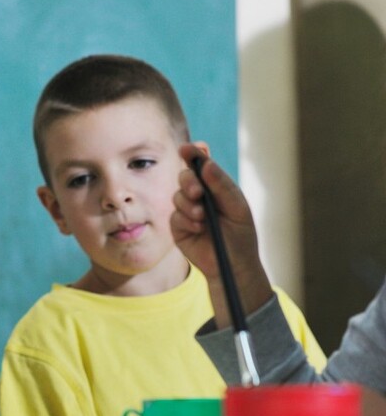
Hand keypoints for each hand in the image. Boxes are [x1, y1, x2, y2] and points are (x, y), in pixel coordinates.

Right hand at [170, 144, 272, 323]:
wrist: (232, 265)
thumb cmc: (240, 236)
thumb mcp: (237, 209)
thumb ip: (222, 186)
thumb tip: (207, 164)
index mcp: (217, 187)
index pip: (202, 165)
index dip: (193, 154)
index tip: (186, 149)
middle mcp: (200, 196)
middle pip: (185, 177)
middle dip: (188, 182)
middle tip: (197, 192)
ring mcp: (188, 211)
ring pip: (177, 196)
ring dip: (188, 205)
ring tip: (202, 218)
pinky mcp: (178, 227)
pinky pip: (174, 216)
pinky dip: (185, 220)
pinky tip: (197, 229)